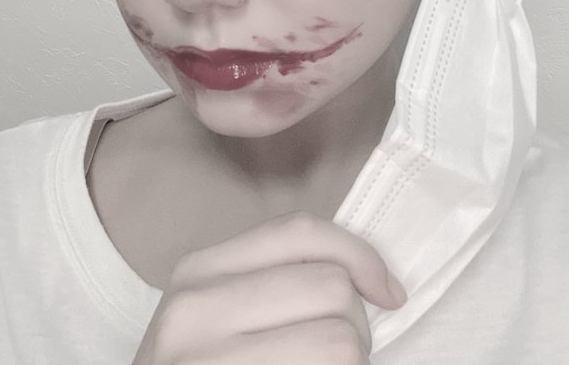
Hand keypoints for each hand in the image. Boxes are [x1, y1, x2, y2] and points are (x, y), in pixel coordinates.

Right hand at [132, 210, 406, 363]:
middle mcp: (194, 306)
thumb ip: (275, 283)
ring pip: (340, 341)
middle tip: (339, 355)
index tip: (388, 292)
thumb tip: (374, 282)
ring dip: (353, 362)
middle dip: (356, 325)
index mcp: (200, 269)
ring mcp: (204, 358)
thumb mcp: (220, 314)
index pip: (300, 232)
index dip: (360, 254)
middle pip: (330, 287)